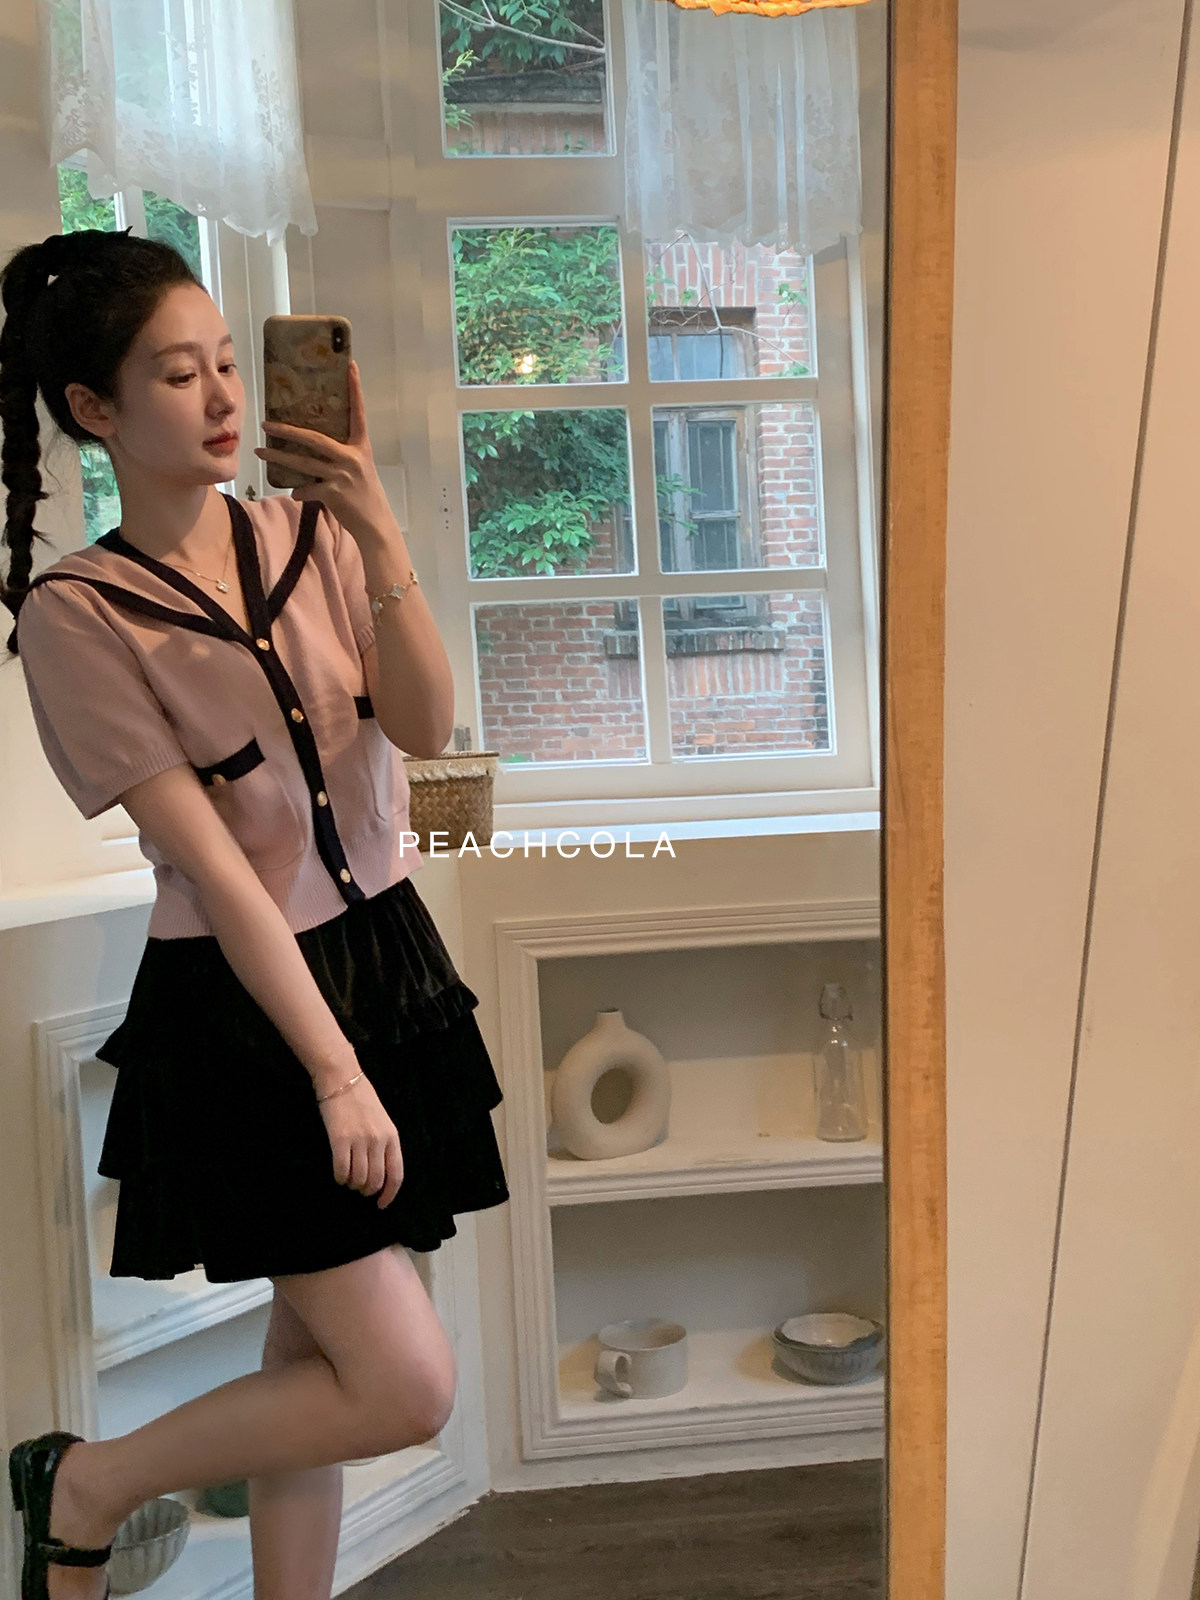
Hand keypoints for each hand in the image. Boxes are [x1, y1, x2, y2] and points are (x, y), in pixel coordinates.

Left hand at [253, 360, 394, 542]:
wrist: (376, 524)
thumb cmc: (365, 495)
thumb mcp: (359, 470)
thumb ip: (339, 457)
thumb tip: (313, 449)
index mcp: (361, 447)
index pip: (358, 412)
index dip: (355, 389)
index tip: (350, 365)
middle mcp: (352, 458)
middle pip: (314, 438)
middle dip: (287, 430)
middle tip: (266, 423)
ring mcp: (342, 475)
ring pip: (303, 463)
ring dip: (278, 457)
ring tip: (259, 451)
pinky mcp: (334, 493)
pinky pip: (307, 489)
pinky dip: (299, 491)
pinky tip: (293, 493)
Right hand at [317, 1069, 404, 1208]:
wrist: (342, 1079)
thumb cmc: (362, 1099)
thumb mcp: (382, 1121)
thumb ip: (384, 1144)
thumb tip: (380, 1172)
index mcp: (392, 1137)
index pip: (396, 1174)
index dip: (389, 1194)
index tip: (382, 1204)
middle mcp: (378, 1141)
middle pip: (376, 1180)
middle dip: (368, 1190)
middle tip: (361, 1189)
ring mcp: (359, 1141)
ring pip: (358, 1178)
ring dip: (353, 1184)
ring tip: (349, 1179)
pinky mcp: (339, 1140)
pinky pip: (341, 1170)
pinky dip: (340, 1178)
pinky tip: (338, 1175)